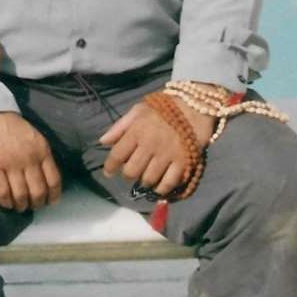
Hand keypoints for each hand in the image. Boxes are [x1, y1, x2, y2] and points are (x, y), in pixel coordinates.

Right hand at [0, 112, 60, 211]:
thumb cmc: (13, 126)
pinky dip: (5, 202)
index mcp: (41, 150)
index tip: (49, 202)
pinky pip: (2, 192)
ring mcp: (10, 163)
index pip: (53, 180)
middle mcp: (28, 158)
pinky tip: (6, 203)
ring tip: (19, 206)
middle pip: (38, 192)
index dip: (52, 196)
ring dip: (21, 206)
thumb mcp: (35, 137)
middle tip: (32, 205)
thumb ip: (42, 156)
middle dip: (36, 204)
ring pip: (21, 195)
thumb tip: (47, 182)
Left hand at [99, 99, 213, 195]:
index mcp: (137, 130)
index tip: (108, 172)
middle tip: (130, 173)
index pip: (118, 154)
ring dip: (144, 181)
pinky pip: (168, 183)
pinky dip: (161, 189)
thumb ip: (120, 126)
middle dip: (128, 175)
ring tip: (144, 177)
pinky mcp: (182, 163)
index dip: (110, 166)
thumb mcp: (138, 110)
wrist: (193, 107)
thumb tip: (103, 141)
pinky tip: (158, 186)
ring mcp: (167, 155)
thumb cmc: (162, 109)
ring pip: (148, 179)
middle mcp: (150, 145)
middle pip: (132, 171)